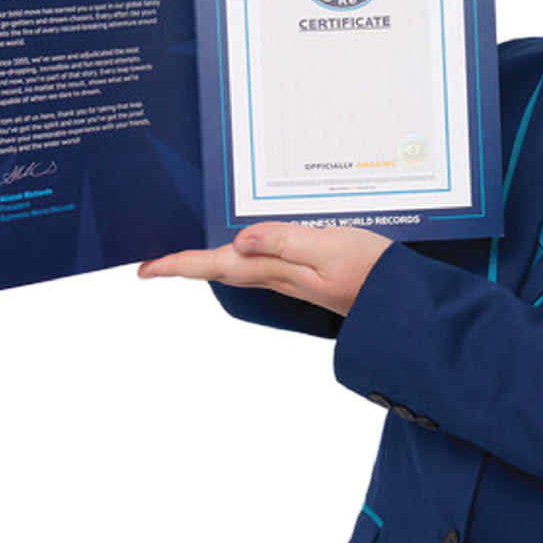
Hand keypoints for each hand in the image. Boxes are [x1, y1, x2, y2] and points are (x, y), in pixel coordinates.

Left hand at [137, 223, 390, 315]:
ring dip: (209, 260)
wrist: (398, 303)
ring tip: (186, 255)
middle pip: (219, 268)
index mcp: (276, 268)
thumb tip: (240, 239)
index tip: (144, 270)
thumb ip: (286, 241)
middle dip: (185, 264)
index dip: (178, 266)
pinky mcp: (305, 274)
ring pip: (237, 267)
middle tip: (154, 263)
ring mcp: (291, 278)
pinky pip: (261, 264)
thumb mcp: (329, 248)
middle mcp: (277, 276)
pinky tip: (243, 247)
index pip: (216, 264)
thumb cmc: (369, 272)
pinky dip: (240, 256)